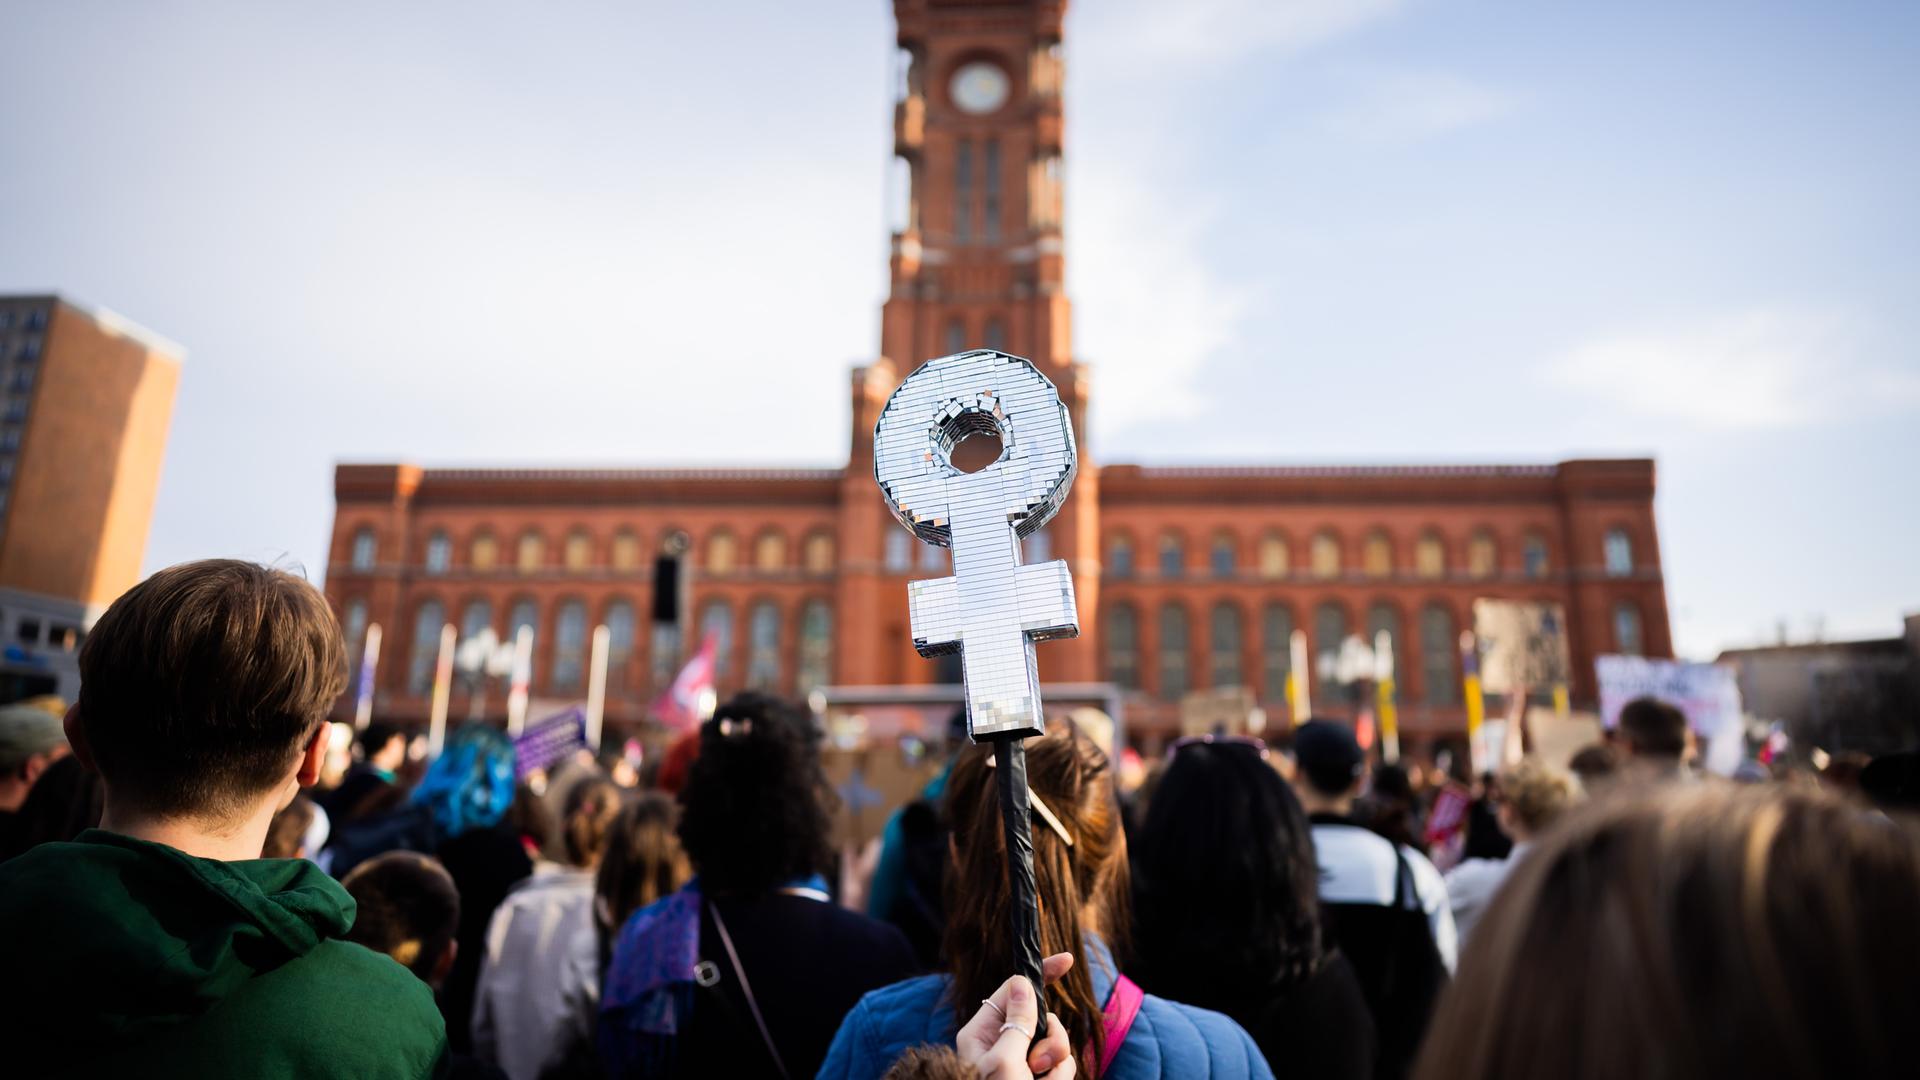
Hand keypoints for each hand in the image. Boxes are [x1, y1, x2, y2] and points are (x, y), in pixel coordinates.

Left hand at [956, 953, 1074, 1078]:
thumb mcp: (1004, 1061)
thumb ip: (1016, 1022)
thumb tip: (1022, 982)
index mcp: (982, 1033)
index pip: (1012, 991)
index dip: (1039, 974)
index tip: (1065, 960)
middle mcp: (1002, 1043)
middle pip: (1042, 1018)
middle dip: (1051, 1040)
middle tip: (1037, 1064)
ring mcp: (1021, 1060)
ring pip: (1057, 1043)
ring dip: (1055, 1064)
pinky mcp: (1039, 1075)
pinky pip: (1063, 1065)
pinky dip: (1058, 1078)